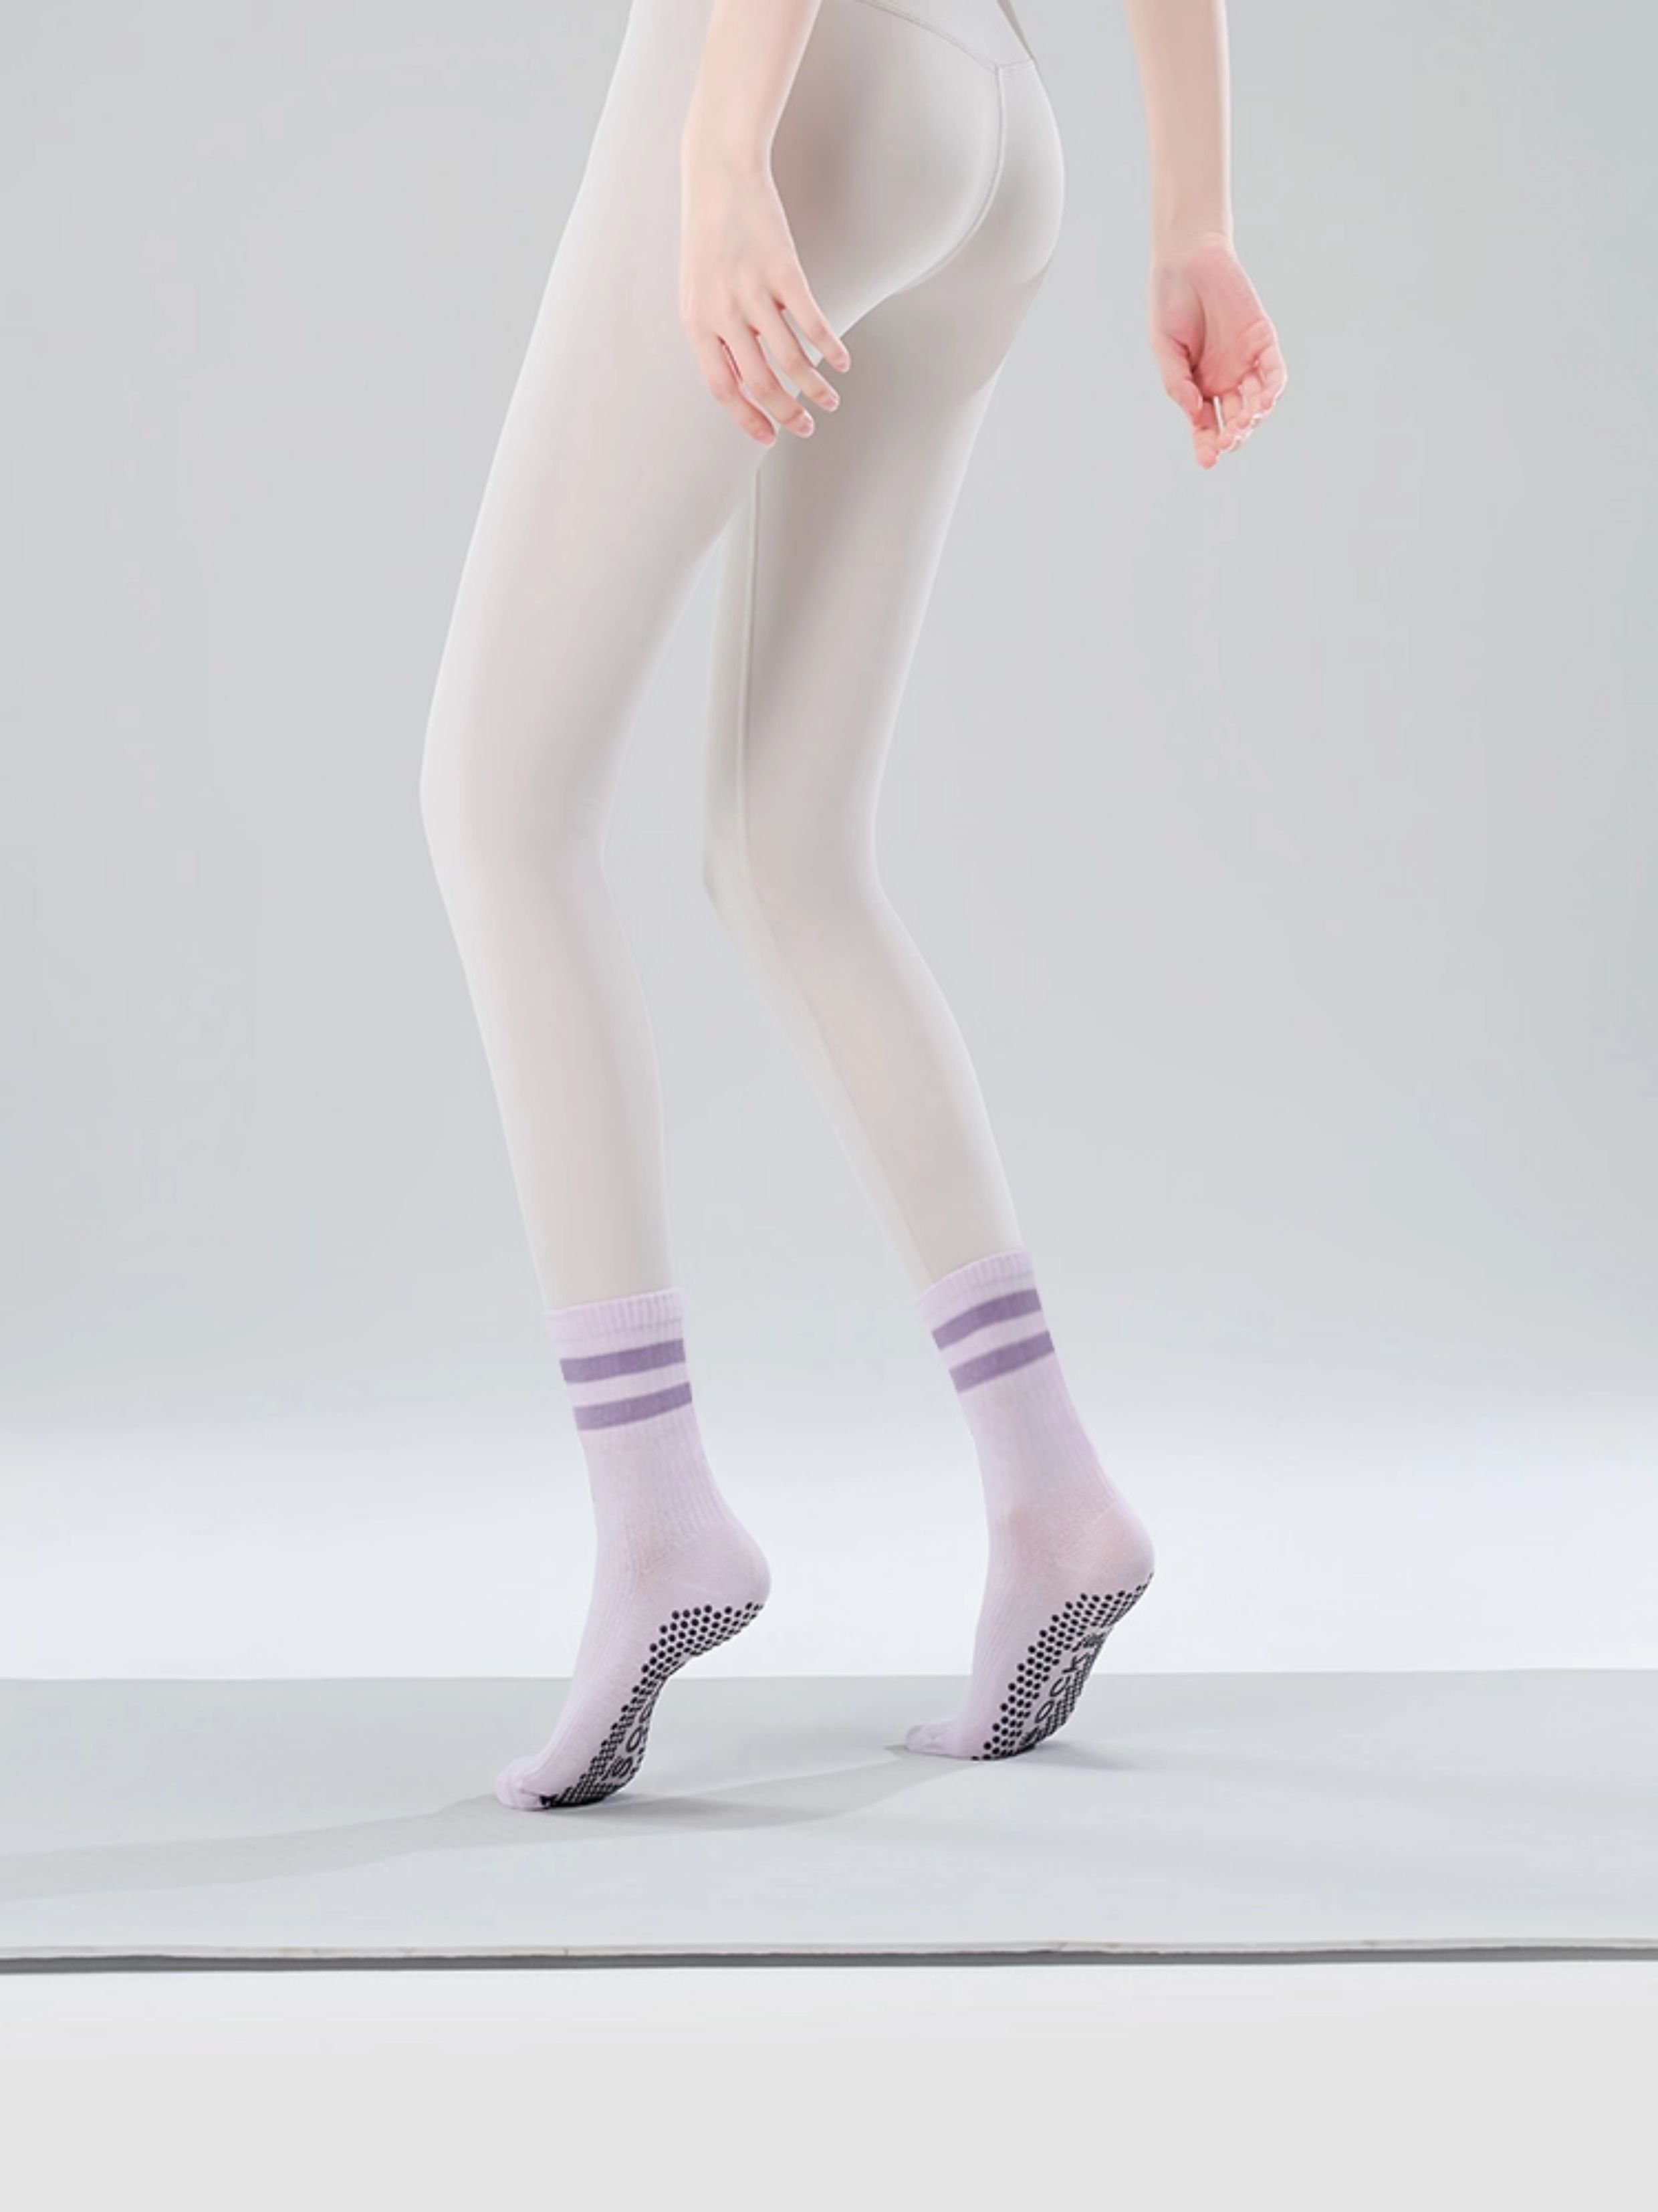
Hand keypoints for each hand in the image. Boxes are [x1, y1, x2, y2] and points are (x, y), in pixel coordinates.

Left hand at [679, 143, 850, 446]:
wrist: (718, 175)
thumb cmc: (710, 236)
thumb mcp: (700, 290)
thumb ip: (718, 334)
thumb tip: (746, 381)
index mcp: (697, 322)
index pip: (722, 388)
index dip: (748, 419)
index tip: (770, 438)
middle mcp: (722, 311)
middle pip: (760, 382)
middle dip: (787, 413)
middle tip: (806, 427)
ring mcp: (753, 290)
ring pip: (790, 359)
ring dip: (814, 387)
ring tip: (829, 401)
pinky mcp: (783, 270)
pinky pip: (811, 322)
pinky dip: (830, 348)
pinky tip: (842, 362)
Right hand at [1148, 233, 1286, 470]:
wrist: (1187, 260)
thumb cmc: (1169, 304)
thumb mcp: (1164, 349)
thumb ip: (1177, 382)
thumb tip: (1196, 412)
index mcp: (1197, 388)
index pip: (1205, 428)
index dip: (1207, 447)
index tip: (1208, 461)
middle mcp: (1223, 380)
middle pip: (1234, 421)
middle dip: (1233, 436)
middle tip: (1228, 440)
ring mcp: (1244, 362)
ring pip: (1255, 402)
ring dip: (1253, 417)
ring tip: (1246, 422)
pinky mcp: (1262, 340)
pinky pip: (1273, 371)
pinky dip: (1272, 388)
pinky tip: (1265, 400)